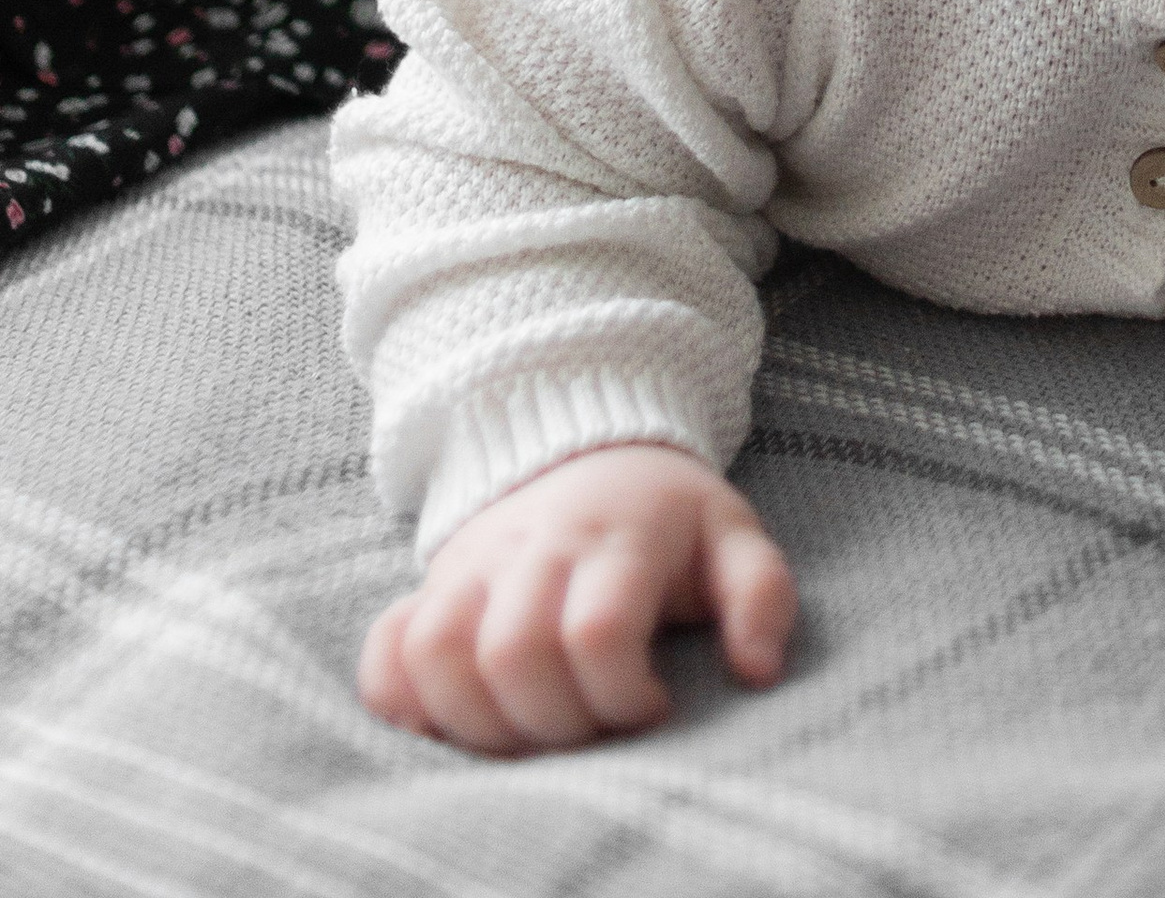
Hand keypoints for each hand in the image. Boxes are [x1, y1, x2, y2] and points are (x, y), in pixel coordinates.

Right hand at [357, 442, 795, 754]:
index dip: (622, 695)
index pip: (597, 630)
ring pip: (439, 652)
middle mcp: (533, 546)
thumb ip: (761, 596)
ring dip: (479, 721)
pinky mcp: (428, 585)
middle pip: (512, 651)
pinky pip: (385, 649)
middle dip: (554, 722)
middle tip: (591, 726)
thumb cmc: (664, 517)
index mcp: (616, 536)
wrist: (584, 449)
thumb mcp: (731, 536)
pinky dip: (402, 700)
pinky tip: (453, 720)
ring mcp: (470, 564)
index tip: (653, 707)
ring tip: (532, 732)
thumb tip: (759, 671)